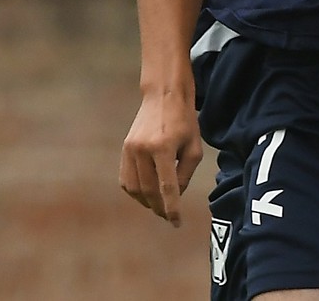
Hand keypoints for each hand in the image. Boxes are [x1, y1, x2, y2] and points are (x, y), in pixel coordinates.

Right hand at [119, 89, 203, 226]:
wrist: (163, 96)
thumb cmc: (184, 121)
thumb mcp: (194, 147)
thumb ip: (185, 173)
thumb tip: (174, 195)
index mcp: (163, 148)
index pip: (167, 187)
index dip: (171, 208)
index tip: (176, 223)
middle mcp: (143, 150)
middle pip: (149, 190)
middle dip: (159, 207)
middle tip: (168, 216)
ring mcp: (130, 150)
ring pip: (135, 188)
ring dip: (146, 201)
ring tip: (158, 206)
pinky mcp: (124, 150)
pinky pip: (126, 179)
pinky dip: (135, 191)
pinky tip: (146, 193)